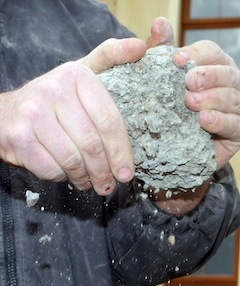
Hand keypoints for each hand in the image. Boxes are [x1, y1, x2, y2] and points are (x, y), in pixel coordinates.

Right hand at [0, 18, 174, 195]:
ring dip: (85, 178)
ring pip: (72, 160)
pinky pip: (52, 168)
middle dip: (104, 171)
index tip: (127, 172)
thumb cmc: (55, 100)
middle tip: (109, 185)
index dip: (121, 152)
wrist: (8, 113)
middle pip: (92, 144)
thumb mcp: (82, 74)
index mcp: (76, 75)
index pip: (109, 120)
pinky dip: (63, 177)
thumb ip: (110, 59)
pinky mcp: (19, 137)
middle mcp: (53, 91)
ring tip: (90, 183)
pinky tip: (68, 176)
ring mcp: (33, 114)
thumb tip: (140, 48)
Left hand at [173, 40, 239, 168]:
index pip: (211, 53)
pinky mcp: (235, 133)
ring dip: (212, 98)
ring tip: (191, 102)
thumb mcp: (163, 79)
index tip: (176, 59)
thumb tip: (159, 23)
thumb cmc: (170, 109)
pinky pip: (234, 125)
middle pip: (226, 73)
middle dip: (208, 75)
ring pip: (231, 98)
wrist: (172, 148)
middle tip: (188, 82)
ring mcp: (235, 109)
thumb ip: (162, 51)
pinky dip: (220, 121)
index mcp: (213, 67)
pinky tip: (204, 120)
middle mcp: (228, 86)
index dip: (196, 54)